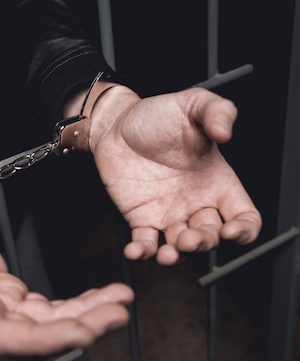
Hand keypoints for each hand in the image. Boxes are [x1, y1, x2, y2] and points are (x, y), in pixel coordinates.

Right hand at [0, 168, 133, 354]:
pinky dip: (75, 305)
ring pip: (40, 324)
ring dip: (82, 318)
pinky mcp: (4, 290)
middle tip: (116, 315)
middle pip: (25, 336)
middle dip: (72, 331)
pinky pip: (43, 308)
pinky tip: (102, 296)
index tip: (78, 333)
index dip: (35, 340)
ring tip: (120, 304)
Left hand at [82, 86, 261, 264]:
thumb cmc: (158, 115)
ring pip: (181, 247)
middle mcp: (196, 203)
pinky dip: (142, 253)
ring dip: (177, 256)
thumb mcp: (193, 104)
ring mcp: (168, 213)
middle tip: (188, 239)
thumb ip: (216, 111)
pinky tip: (134, 251)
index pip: (245, 216)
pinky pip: (146, 243)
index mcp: (218, 182)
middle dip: (203, 243)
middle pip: (211, 236)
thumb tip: (226, 132)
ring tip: (168, 254)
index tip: (231, 231)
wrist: (116, 123)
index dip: (244, 230)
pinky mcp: (141, 219)